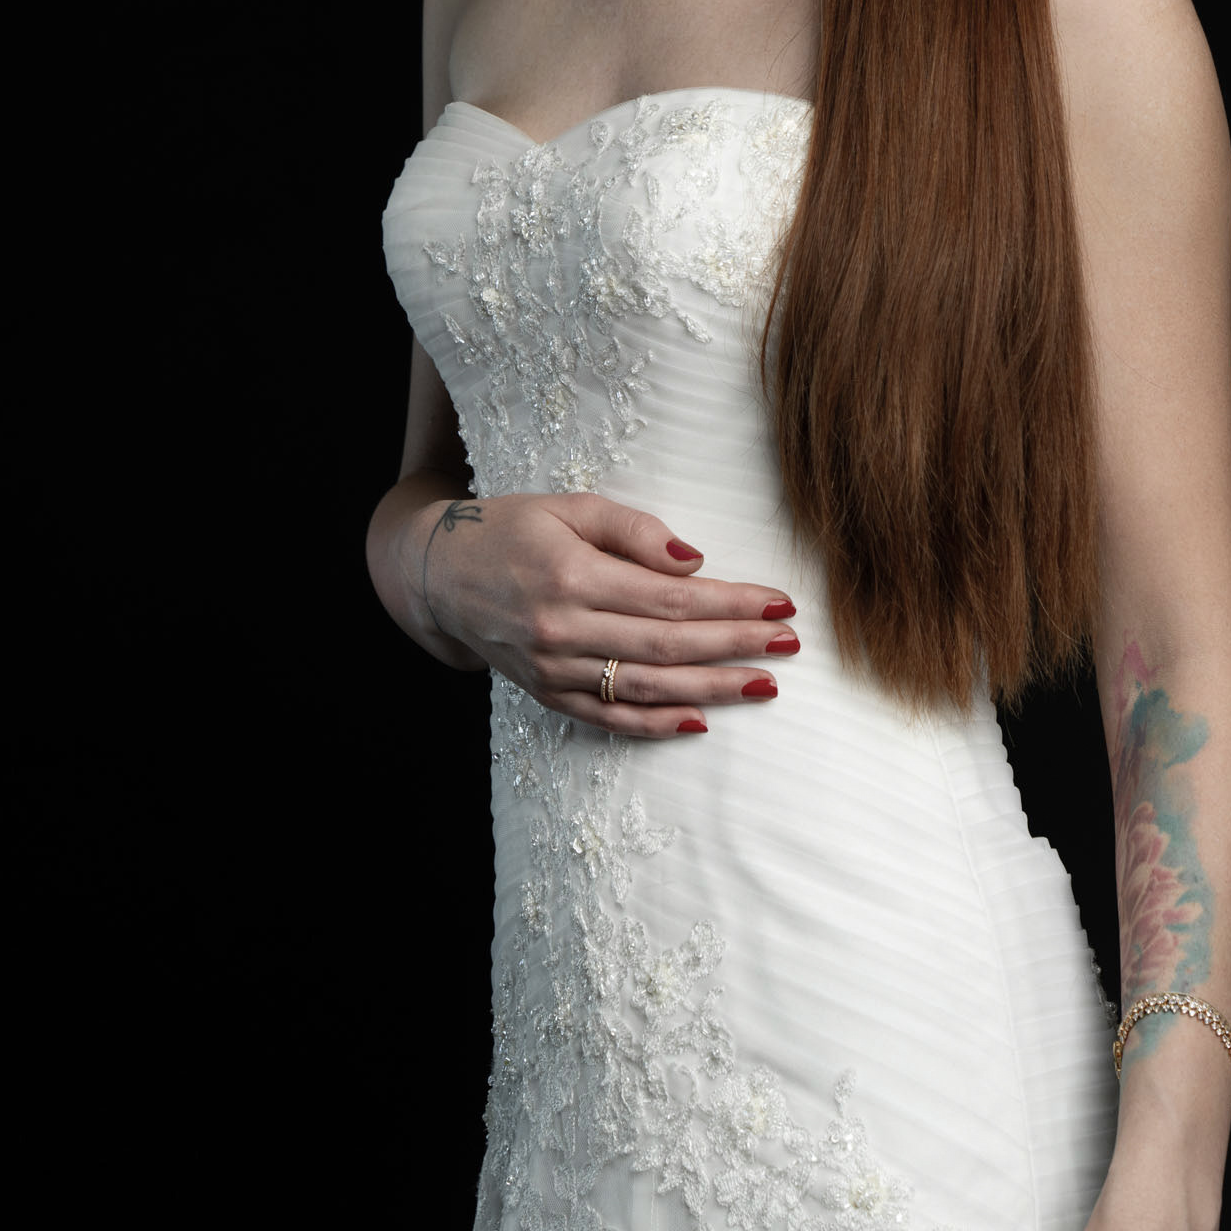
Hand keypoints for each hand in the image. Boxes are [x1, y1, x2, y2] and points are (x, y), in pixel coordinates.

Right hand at [409, 490, 798, 733]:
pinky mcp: (547, 694)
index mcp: (571, 575)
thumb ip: (634, 530)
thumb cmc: (513, 528)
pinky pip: (609, 718)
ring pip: (646, 686)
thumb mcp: (570, 506)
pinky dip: (656, 724)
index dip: (730, 603)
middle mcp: (562, 629)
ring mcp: (553, 669)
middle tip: (790, 644)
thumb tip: (695, 562)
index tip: (778, 603)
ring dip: (712, 688)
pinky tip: (701, 721)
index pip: (670, 597)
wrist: (441, 574)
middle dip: (736, 645)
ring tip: (765, 683)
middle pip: (667, 645)